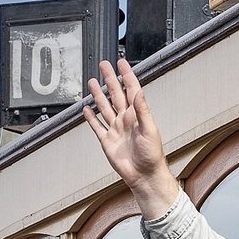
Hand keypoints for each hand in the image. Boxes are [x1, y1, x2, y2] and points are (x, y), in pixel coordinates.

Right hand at [83, 58, 179, 218]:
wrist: (144, 176)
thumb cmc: (152, 156)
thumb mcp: (150, 129)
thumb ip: (143, 110)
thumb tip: (138, 92)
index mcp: (137, 115)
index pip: (131, 90)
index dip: (126, 76)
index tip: (121, 63)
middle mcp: (125, 120)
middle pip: (115, 94)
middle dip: (110, 79)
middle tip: (104, 65)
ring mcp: (115, 130)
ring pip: (104, 108)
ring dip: (98, 95)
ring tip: (93, 82)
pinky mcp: (107, 141)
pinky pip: (97, 127)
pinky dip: (91, 118)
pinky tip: (87, 109)